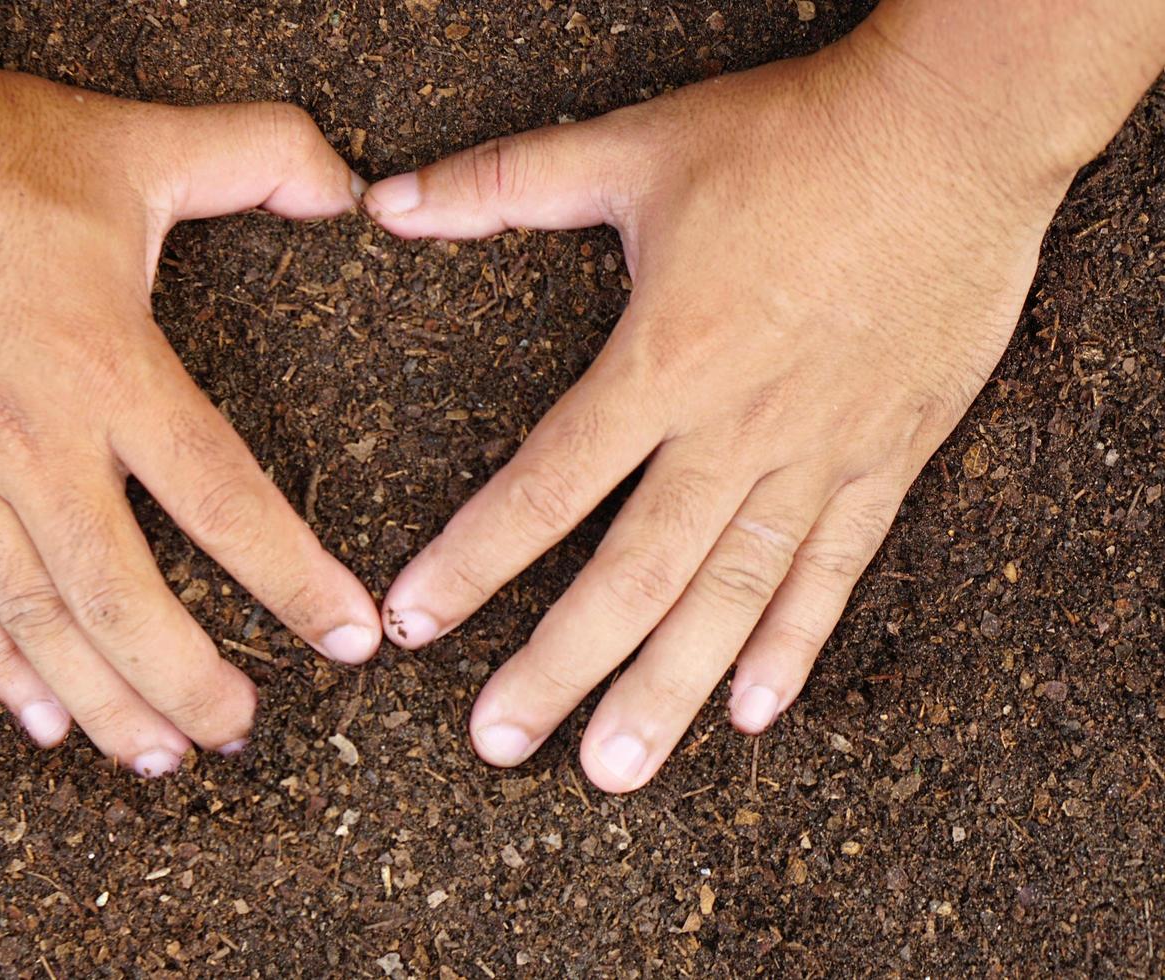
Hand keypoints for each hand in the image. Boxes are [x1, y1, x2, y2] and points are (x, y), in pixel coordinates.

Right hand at [0, 47, 381, 775]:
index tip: (348, 640)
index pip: (224, 500)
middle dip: (190, 681)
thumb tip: (352, 187)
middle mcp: (37, 442)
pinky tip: (41, 719)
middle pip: (126, 598)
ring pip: (39, 618)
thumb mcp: (135, 143)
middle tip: (240, 729)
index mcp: (111, 369)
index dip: (293, 581)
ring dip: (105, 699)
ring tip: (160, 757)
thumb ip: (259, 157)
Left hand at [364, 29, 1076, 790]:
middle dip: (558, 666)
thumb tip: (386, 202)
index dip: (473, 560)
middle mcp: (735, 432)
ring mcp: (818, 457)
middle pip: (633, 574)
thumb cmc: (796, 138)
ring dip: (668, 688)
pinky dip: (793, 644)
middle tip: (498, 740)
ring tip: (612, 767)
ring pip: (731, 597)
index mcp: (664, 361)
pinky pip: (835, 572)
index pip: (546, 486)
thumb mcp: (637, 147)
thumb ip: (504, 182)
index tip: (413, 623)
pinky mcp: (886, 460)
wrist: (958, 133)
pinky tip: (751, 712)